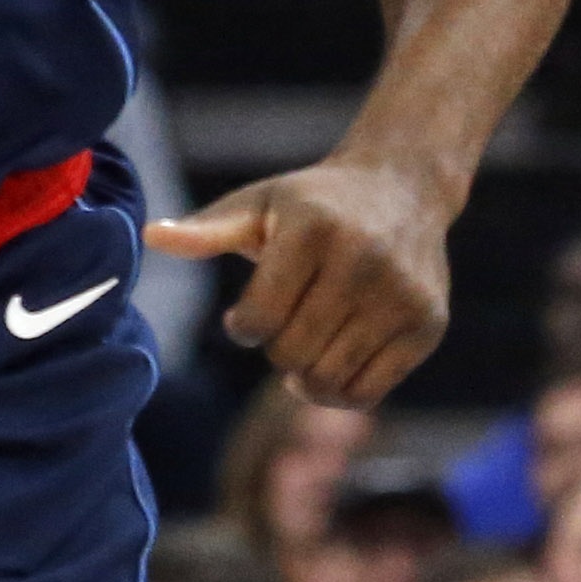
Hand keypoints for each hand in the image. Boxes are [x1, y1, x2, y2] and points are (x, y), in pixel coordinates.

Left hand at [149, 157, 450, 407]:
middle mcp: (364, 260)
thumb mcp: (258, 206)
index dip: (244, 326)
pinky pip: (368, 393)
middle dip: (277, 349)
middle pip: (292, 354)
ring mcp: (402, 294)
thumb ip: (206, 230)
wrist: (403, 188)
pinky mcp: (428, 324)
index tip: (250, 312)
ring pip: (329, 380)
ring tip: (307, 344)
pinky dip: (341, 392)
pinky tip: (334, 362)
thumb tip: (152, 236)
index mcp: (313, 229)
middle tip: (286, 324)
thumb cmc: (313, 205)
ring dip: (306, 375)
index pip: (257, 320)